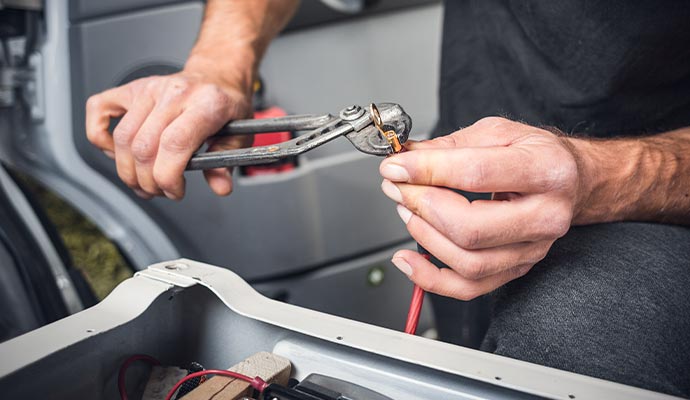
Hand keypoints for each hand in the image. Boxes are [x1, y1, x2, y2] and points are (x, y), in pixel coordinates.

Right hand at [85, 70, 251, 199]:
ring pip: (123, 138)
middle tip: (162, 190)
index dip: (169, 177)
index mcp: (206, 104)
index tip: (175, 190)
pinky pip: (98, 109)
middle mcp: (175, 93)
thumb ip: (227, 161)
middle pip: (145, 147)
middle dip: (149, 181)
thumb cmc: (226, 105)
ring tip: (145, 182)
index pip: (175, 144)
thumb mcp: (241, 135)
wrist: (217, 76)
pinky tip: (117, 152)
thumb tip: (220, 186)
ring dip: (128, 171)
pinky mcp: (131, 89)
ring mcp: (149, 89)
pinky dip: (99, 136)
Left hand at [379, 117, 587, 299]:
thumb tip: (404, 160)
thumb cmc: (535, 155)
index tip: (395, 167)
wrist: (570, 180)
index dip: (427, 171)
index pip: (476, 174)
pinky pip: (470, 288)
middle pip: (471, 228)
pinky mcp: (518, 268)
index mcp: (546, 170)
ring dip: (424, 238)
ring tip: (405, 210)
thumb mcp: (498, 132)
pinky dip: (431, 279)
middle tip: (398, 188)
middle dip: (422, 207)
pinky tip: (407, 260)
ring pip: (468, 262)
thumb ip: (450, 145)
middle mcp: (546, 215)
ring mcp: (533, 249)